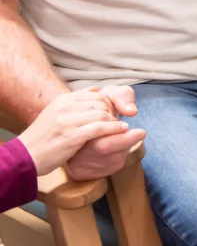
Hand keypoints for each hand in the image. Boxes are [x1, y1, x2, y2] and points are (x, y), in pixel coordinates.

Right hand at [16, 88, 137, 175]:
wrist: (25, 156)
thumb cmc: (43, 136)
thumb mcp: (55, 112)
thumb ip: (75, 101)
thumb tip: (96, 89)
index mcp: (63, 99)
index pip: (95, 93)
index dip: (107, 102)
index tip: (112, 111)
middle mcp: (66, 107)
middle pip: (101, 102)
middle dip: (112, 111)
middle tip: (118, 120)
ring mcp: (69, 121)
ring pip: (102, 114)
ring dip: (114, 121)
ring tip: (121, 127)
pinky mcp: (73, 136)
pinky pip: (100, 128)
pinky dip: (114, 128)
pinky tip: (122, 130)